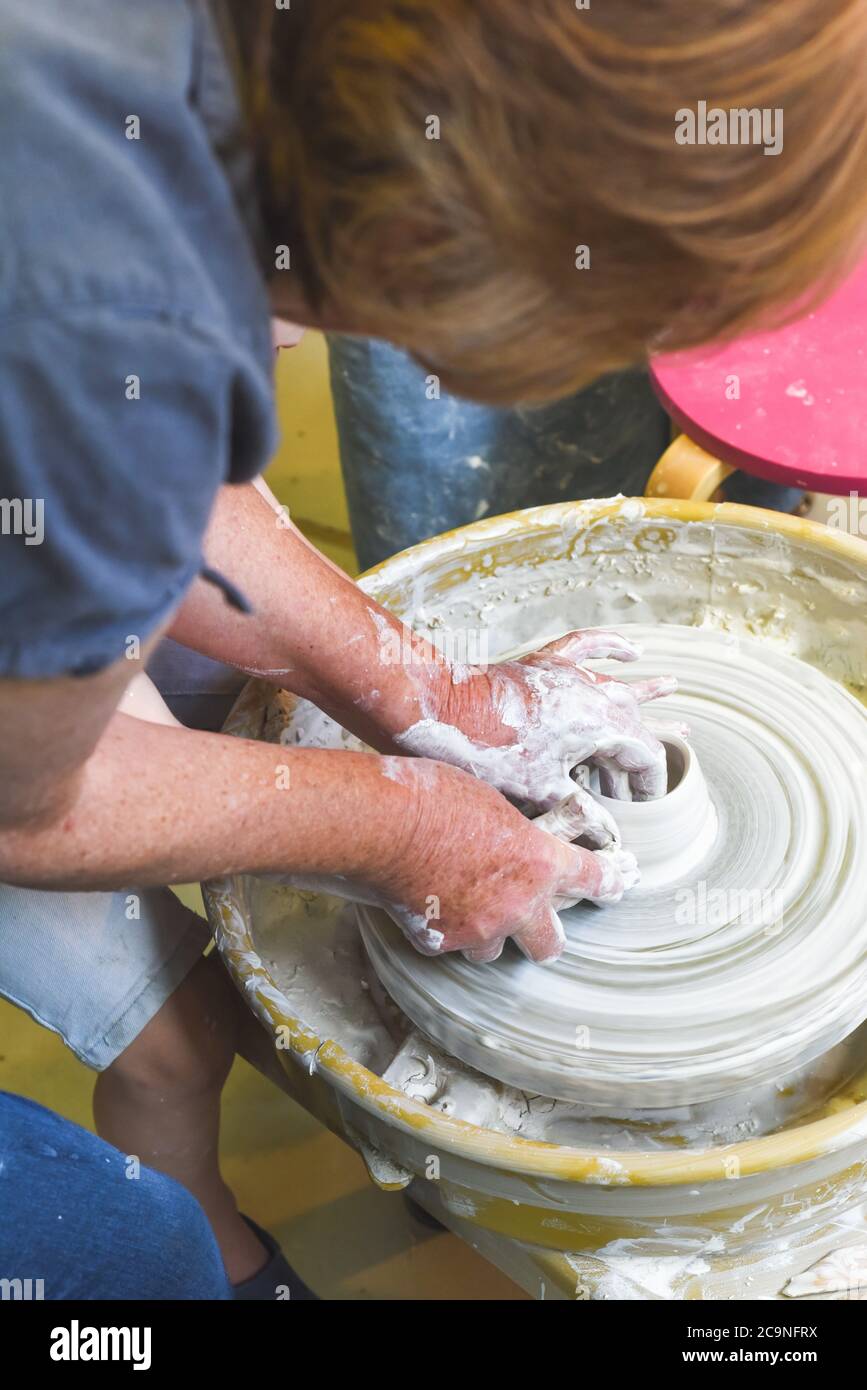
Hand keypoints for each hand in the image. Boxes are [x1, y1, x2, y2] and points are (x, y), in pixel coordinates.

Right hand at [352, 758, 637, 962]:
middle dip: (543, 934)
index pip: (592, 878)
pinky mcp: (441, 941)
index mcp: (539, 861)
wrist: (382, 824)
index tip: (617, 883)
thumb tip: (512, 842)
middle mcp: (518, 903)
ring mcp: (480, 928)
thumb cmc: (434, 796)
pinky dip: (444, 930)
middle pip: (550, 943)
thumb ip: (513, 834)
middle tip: (532, 920)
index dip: (608, 883)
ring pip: (495, 950)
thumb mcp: (492, 803)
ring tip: (466, 906)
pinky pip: (450, 944)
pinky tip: (427, 902)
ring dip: (487, 933)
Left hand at [398, 629, 675, 833]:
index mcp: (600, 723)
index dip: (651, 784)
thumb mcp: (540, 791)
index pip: (646, 754)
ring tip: (671, 688)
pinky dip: (609, 647)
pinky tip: (630, 651)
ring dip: (640, 697)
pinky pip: (587, 648)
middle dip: (637, 755)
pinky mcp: (544, 664)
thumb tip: (607, 838)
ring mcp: (568, 674)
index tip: (645, 807)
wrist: (439, 710)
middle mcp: (593, 692)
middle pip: (632, 723)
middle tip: (638, 785)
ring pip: (615, 686)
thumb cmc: (488, 753)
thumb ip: (581, 810)